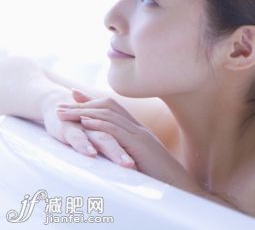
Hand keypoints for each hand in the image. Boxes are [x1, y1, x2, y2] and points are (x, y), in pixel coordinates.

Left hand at [57, 90, 191, 186]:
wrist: (182, 187)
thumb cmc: (161, 179)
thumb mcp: (141, 162)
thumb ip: (127, 152)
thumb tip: (112, 153)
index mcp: (137, 130)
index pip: (112, 108)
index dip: (92, 101)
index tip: (75, 96)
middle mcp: (137, 127)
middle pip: (107, 106)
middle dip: (82, 104)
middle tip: (60, 104)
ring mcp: (139, 134)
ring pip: (108, 114)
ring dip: (83, 112)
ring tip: (63, 113)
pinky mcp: (140, 144)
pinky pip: (116, 129)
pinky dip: (99, 123)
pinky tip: (85, 122)